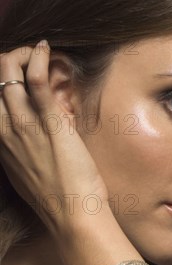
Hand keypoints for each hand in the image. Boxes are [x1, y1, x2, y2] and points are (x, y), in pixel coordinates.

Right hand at [0, 41, 109, 233]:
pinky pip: (36, 80)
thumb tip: (31, 142)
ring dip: (19, 54)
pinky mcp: (50, 122)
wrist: (72, 215)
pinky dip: (37, 58)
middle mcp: (5, 131)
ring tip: (35, 50)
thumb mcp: (28, 175)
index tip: (11, 75)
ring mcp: (25, 125)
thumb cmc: (56, 199)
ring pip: (7, 74)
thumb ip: (23, 154)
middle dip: (4, 62)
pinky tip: (44, 49)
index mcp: (0, 144)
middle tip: (23, 57)